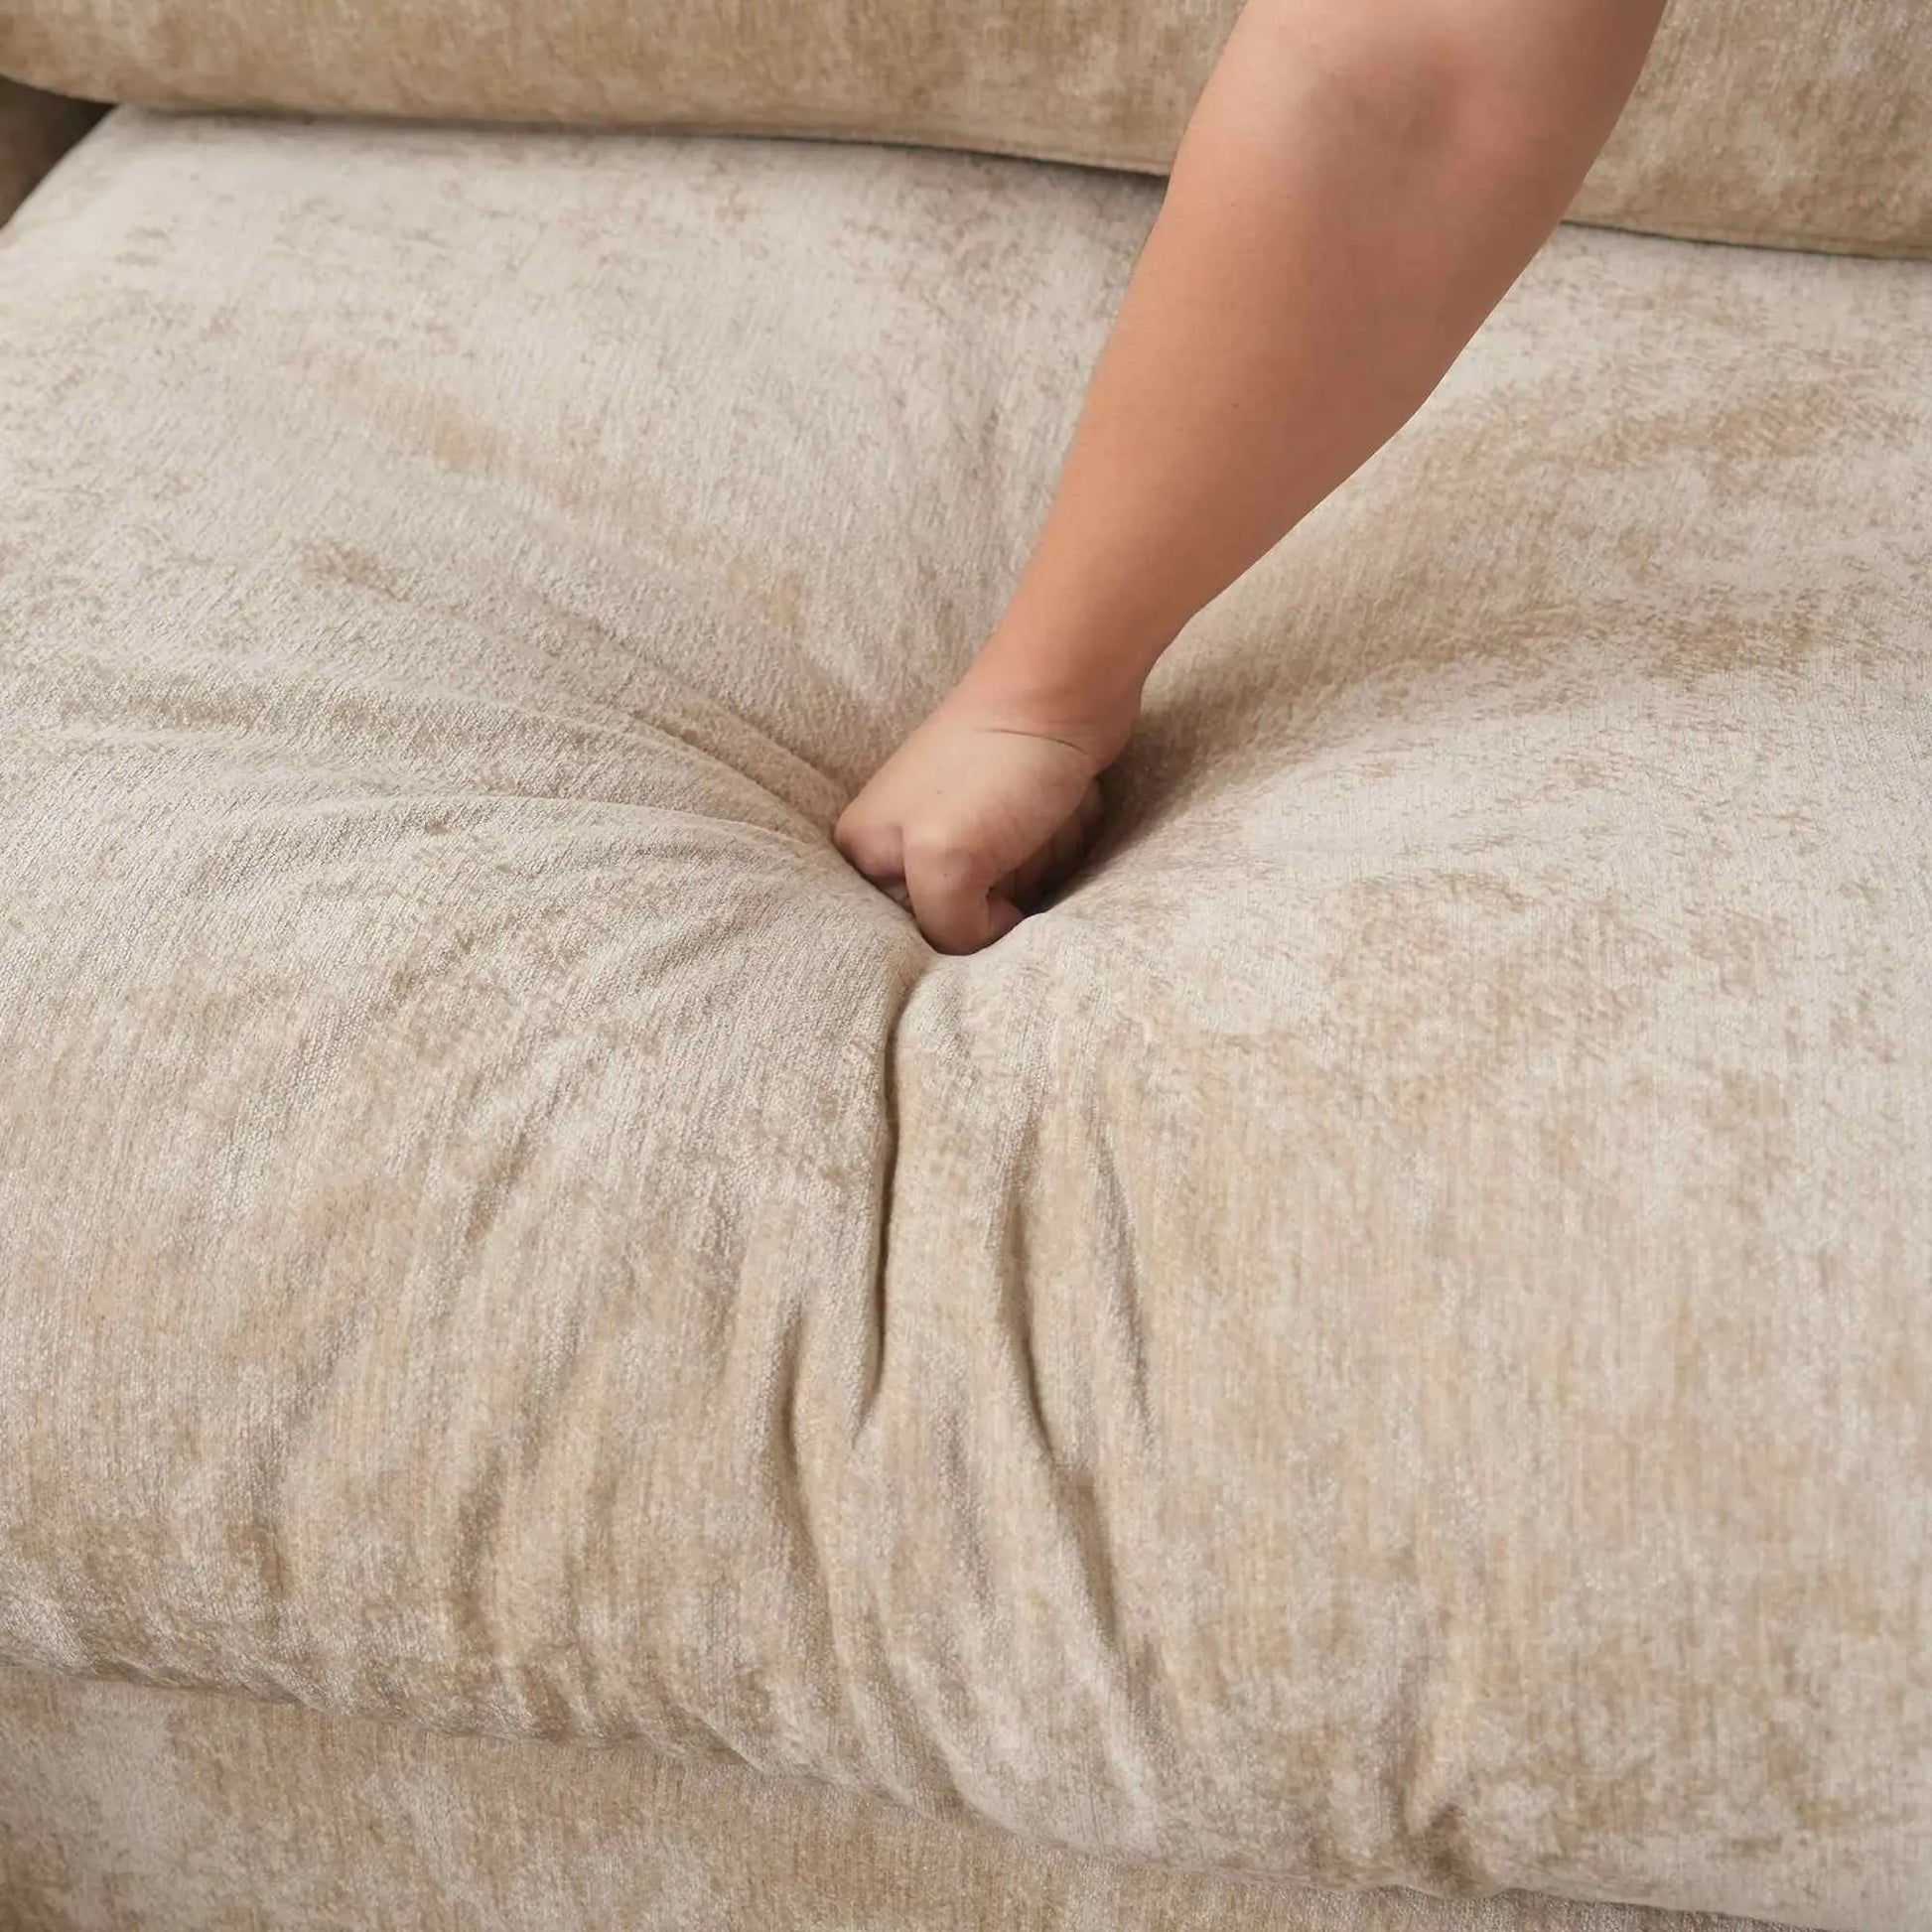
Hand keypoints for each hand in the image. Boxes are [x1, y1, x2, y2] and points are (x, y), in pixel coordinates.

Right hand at [834, 671, 1134, 952]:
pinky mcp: (1011, 811)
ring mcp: (961, 823)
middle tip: (1016, 833)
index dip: (969, 917)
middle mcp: (905, 839)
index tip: (988, 878)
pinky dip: (1064, 840)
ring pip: (1017, 892)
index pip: (924, 936)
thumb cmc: (999, 765)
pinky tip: (1061, 804)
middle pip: (974, 915)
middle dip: (1014, 884)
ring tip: (1040, 812)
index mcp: (865, 851)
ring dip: (1046, 861)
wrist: (1066, 686)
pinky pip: (1044, 861)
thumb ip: (948, 927)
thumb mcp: (947, 859)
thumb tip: (987, 941)